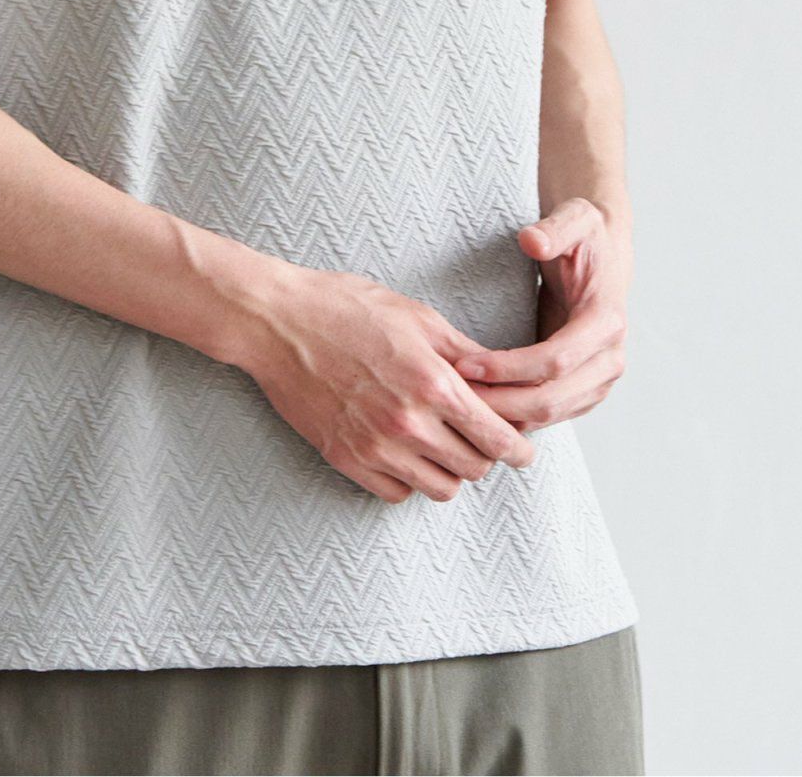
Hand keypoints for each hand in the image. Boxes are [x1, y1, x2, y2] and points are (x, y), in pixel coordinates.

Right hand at [238, 262, 538, 503]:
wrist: (277, 322)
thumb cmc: (345, 307)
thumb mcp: (416, 316)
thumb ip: (464, 353)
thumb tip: (503, 379)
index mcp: (433, 383)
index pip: (498, 439)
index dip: (519, 449)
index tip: (523, 450)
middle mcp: (408, 423)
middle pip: (475, 468)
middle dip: (485, 454)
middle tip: (478, 435)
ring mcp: (375, 447)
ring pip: (441, 488)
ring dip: (450, 471)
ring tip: (443, 444)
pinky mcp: (346, 459)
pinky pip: (398, 494)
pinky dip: (411, 479)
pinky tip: (407, 452)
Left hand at [452, 198, 630, 430]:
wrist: (602, 254)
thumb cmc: (584, 236)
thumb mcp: (574, 219)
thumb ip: (554, 228)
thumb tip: (532, 240)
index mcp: (606, 320)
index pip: (555, 360)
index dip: (509, 368)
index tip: (465, 364)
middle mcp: (610, 358)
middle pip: (552, 398)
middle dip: (500, 401)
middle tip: (452, 394)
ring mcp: (601, 379)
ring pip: (551, 414)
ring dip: (505, 414)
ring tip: (459, 403)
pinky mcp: (586, 389)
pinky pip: (550, 414)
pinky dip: (516, 415)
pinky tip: (481, 407)